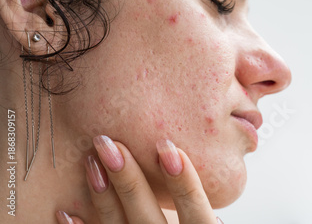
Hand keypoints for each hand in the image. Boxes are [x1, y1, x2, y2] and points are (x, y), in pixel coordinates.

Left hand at [55, 135, 223, 223]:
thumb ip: (194, 206)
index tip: (167, 146)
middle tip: (110, 144)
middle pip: (147, 217)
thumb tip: (176, 156)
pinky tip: (65, 212)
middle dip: (128, 179)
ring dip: (103, 198)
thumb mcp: (197, 221)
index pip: (194, 211)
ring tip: (90, 163)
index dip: (183, 181)